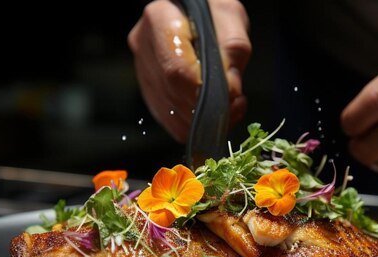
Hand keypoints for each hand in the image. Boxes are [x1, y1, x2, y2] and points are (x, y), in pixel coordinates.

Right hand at [127, 0, 250, 142]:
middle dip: (207, 109)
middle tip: (235, 106)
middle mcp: (144, 45)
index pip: (177, 70)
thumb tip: (230, 91)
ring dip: (202, 121)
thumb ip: (233, 49)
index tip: (231, 97)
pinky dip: (193, 125)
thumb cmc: (212, 8)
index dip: (204, 93)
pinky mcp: (149, 88)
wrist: (194, 12)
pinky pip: (168, 119)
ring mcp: (143, 69)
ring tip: (228, 108)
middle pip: (172, 93)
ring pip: (170, 111)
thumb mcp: (230, 17)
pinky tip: (211, 115)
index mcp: (160, 20)